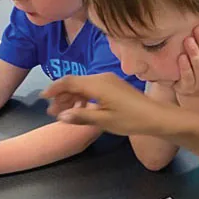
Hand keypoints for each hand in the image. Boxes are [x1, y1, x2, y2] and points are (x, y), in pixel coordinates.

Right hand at [43, 73, 175, 135]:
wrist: (156, 117)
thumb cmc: (130, 119)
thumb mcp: (103, 121)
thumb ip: (80, 117)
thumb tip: (60, 116)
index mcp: (97, 84)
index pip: (69, 82)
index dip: (54, 89)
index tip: (43, 98)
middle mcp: (101, 78)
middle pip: (75, 83)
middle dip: (61, 96)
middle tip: (52, 112)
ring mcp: (108, 81)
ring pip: (83, 86)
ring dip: (72, 98)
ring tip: (63, 113)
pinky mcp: (114, 86)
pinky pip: (92, 89)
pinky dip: (83, 98)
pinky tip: (81, 110)